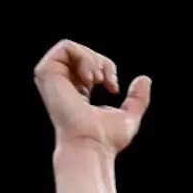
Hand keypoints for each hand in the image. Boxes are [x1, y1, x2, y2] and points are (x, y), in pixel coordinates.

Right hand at [34, 41, 150, 153]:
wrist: (92, 145)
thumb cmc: (107, 139)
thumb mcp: (129, 115)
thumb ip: (137, 98)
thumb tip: (145, 79)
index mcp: (77, 92)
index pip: (89, 66)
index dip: (106, 68)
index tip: (114, 87)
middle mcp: (62, 85)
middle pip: (81, 54)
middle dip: (100, 61)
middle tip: (107, 81)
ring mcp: (52, 79)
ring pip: (72, 48)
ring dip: (92, 59)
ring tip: (98, 79)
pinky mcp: (47, 74)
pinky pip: (65, 47)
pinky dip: (83, 57)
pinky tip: (90, 77)